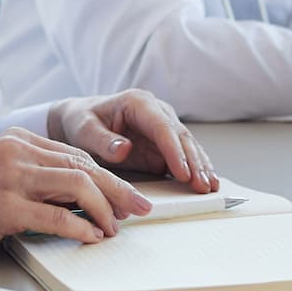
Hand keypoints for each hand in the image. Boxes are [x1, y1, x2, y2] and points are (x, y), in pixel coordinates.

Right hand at [0, 130, 155, 264]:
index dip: (108, 177)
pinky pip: (56, 217)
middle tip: (141, 209)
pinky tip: (92, 239)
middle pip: (85, 167)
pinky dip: (81, 229)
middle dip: (119, 191)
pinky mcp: (3, 206)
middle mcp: (16, 151)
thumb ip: (34, 178)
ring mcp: (10, 177)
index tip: (127, 197)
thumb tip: (82, 198)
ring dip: (105, 210)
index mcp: (17, 140)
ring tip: (115, 229)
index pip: (76, 154)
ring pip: (78, 185)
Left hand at [49, 88, 217, 190]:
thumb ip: (102, 140)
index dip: (174, 151)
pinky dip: (195, 170)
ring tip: (210, 187)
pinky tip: (206, 183)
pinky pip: (183, 156)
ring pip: (188, 146)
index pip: (162, 127)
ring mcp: (163, 128)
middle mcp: (156, 112)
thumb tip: (124, 149)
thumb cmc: (81, 122)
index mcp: (138, 103)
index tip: (183, 172)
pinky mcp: (163, 145)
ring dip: (200, 167)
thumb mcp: (83, 130)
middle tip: (202, 185)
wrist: (80, 121)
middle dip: (194, 162)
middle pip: (181, 137)